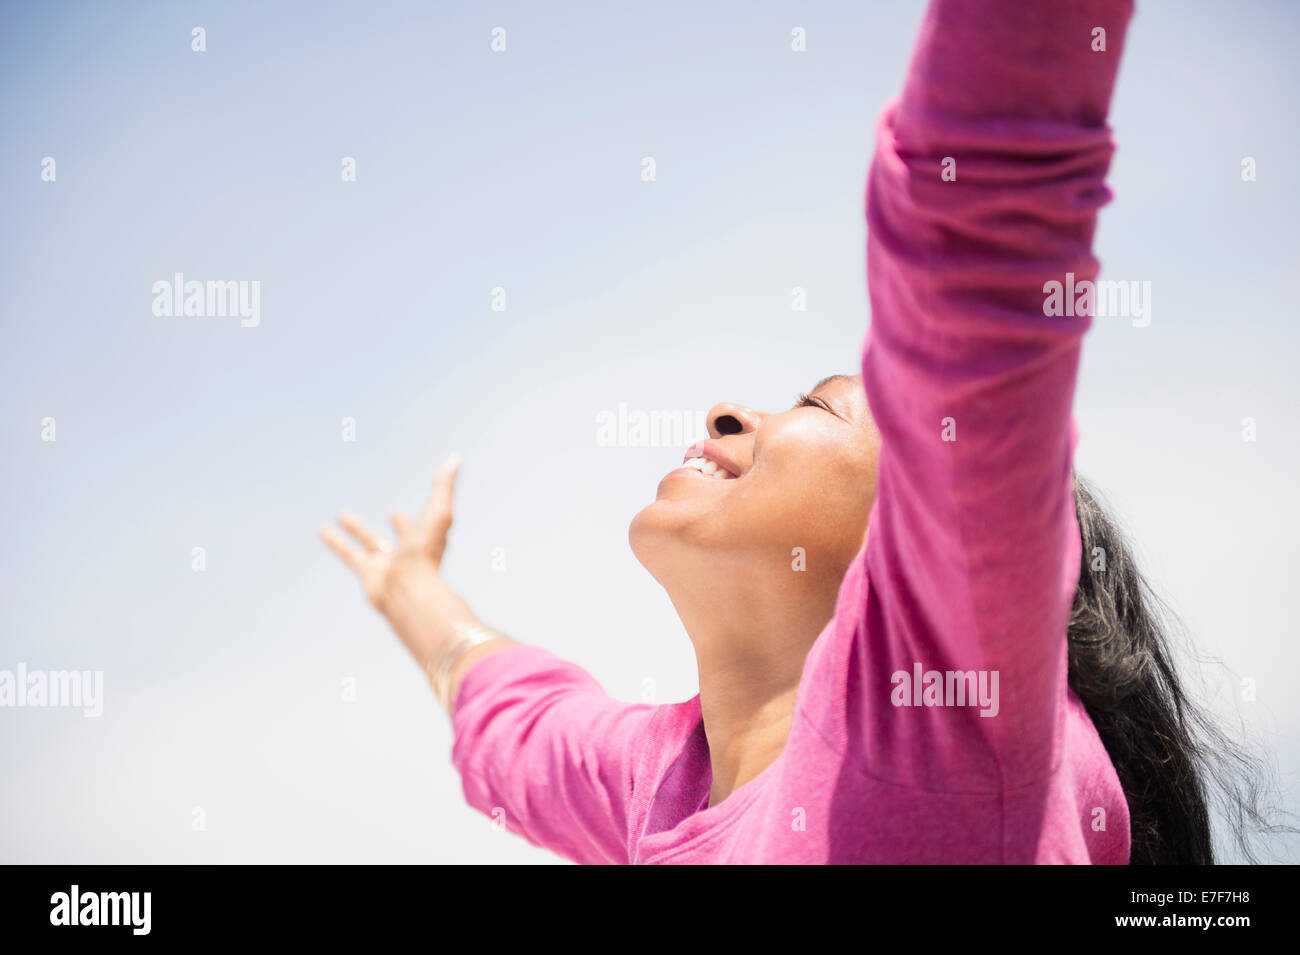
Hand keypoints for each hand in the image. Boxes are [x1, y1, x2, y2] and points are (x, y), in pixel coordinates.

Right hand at [320, 453, 478, 669]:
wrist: (408, 590)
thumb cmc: (426, 552)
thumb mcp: (439, 512)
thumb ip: (444, 485)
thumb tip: (455, 458)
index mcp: (427, 540)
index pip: (424, 525)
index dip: (418, 518)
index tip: (408, 511)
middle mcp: (408, 553)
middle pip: (402, 536)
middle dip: (398, 525)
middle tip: (393, 514)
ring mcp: (388, 565)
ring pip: (370, 544)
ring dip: (356, 529)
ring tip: (341, 515)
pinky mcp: (367, 573)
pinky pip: (349, 555)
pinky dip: (336, 543)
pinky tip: (323, 532)